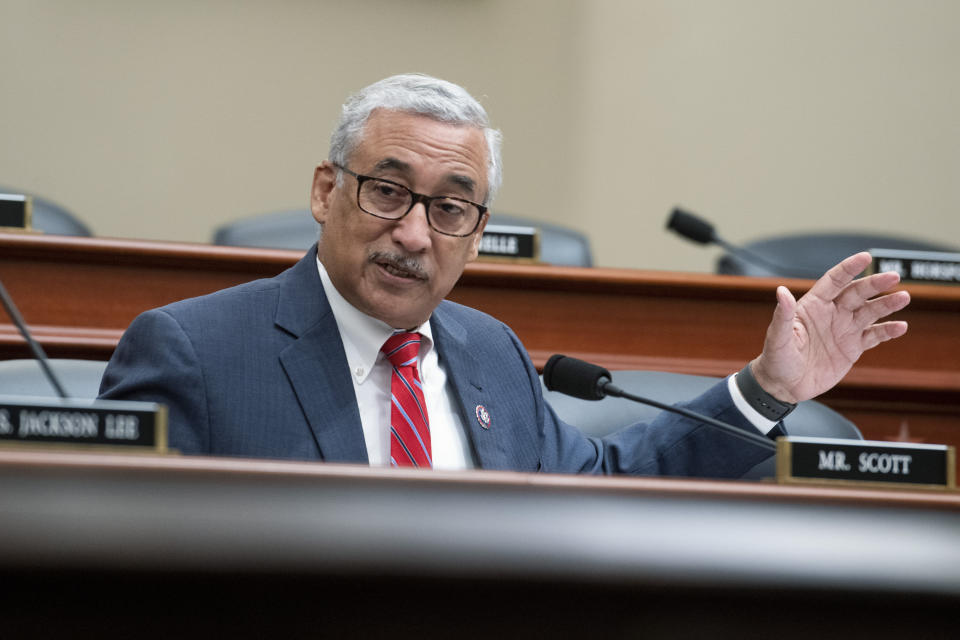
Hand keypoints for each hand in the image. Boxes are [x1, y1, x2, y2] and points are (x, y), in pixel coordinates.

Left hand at [751, 252, 909, 403]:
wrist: (784, 386)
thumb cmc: (776, 360)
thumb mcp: (778, 338)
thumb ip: (783, 315)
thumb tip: (781, 291)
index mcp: (813, 306)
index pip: (834, 281)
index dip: (849, 268)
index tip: (865, 257)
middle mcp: (831, 313)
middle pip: (857, 293)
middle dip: (874, 284)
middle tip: (894, 275)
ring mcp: (844, 330)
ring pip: (869, 312)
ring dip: (886, 304)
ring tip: (903, 297)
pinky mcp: (852, 348)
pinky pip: (874, 336)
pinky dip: (888, 331)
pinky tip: (901, 326)